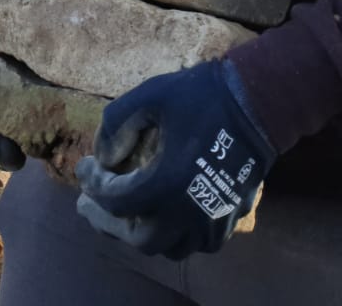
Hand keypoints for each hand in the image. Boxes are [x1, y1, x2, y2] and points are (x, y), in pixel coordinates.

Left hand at [75, 60, 272, 259]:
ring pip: (169, 246)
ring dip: (141, 233)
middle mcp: (189, 212)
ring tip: (123, 212)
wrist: (258, 102)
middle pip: (139, 238)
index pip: (116, 201)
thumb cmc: (203, 96)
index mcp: (167, 184)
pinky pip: (197, 242)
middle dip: (109, 221)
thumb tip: (103, 155)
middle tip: (90, 203)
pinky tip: (164, 215)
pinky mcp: (230, 216)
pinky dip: (175, 235)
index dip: (92, 184)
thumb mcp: (150, 95)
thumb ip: (117, 123)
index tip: (83, 166)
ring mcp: (213, 219)